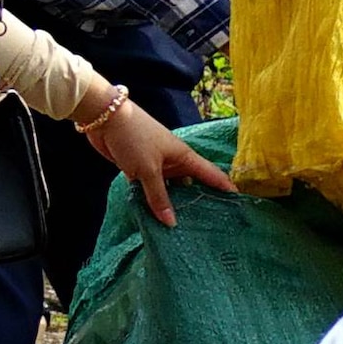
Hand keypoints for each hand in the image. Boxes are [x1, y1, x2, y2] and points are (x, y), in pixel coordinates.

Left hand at [80, 92, 232, 226]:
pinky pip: (150, 188)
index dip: (226, 188)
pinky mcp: (138, 168)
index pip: (212, 175)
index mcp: (184, 157)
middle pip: (192, 186)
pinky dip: (152, 200)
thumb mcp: (148, 169)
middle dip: (199, 202)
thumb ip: (158, 197)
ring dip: (172, 204)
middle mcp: (174, 162)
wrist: (103, 117)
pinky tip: (155, 215)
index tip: (239, 204)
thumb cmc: (134, 137)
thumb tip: (171, 223)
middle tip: (210, 225)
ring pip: (169, 189)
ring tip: (183, 226)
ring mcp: (156, 165)